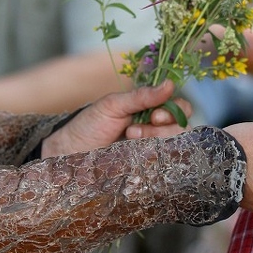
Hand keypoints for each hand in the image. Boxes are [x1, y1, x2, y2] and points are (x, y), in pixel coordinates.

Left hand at [41, 81, 190, 156]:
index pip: (180, 108)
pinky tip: (134, 154)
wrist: (70, 153)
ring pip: (175, 146)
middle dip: (163, 127)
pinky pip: (164, 165)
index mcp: (150, 110)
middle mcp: (156, 129)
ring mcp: (152, 150)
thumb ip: (142, 96)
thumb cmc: (89, 125)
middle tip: (134, 129)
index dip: (176, 110)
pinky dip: (153, 158)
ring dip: (155, 140)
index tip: (156, 115)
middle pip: (182, 127)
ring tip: (130, 138)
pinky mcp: (146, 168)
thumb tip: (170, 84)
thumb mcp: (113, 105)